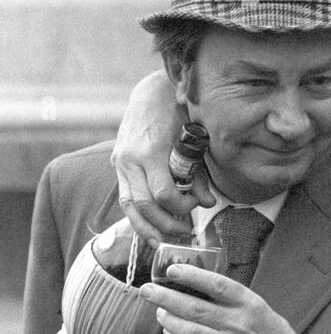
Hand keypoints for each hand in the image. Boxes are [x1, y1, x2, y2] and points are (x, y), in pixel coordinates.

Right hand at [111, 69, 215, 244]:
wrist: (152, 91)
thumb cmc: (180, 113)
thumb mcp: (195, 140)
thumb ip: (199, 173)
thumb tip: (208, 202)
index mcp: (151, 152)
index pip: (162, 194)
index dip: (181, 207)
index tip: (196, 206)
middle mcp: (130, 159)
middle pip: (143, 205)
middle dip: (164, 224)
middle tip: (185, 232)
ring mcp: (121, 161)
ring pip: (128, 205)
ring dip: (145, 227)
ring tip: (162, 242)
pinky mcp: (118, 163)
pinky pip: (125, 196)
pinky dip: (137, 215)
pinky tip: (149, 227)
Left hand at [140, 264, 320, 333]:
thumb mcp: (260, 308)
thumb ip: (233, 300)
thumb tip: (197, 287)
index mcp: (250, 304)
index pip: (217, 285)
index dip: (192, 276)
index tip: (172, 270)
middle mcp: (238, 323)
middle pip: (194, 308)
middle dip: (166, 297)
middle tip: (147, 290)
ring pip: (188, 331)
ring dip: (167, 320)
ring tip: (159, 311)